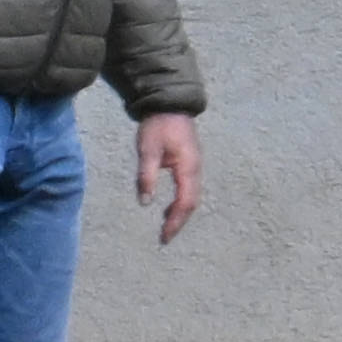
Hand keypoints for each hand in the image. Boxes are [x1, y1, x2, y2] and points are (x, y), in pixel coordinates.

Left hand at [138, 114, 204, 237]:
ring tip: (165, 226)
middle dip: (179, 221)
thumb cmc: (158, 125)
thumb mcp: (148, 150)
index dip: (175, 221)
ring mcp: (195, 166)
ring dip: (180, 213)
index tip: (164, 236)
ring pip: (192, 196)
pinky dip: (180, 202)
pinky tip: (167, 207)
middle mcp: (196, 169)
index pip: (185, 202)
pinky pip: (189, 189)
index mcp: (188, 167)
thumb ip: (147, 176)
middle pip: (192, 202)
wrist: (170, 103)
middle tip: (165, 237)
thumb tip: (146, 202)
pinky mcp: (190, 163)